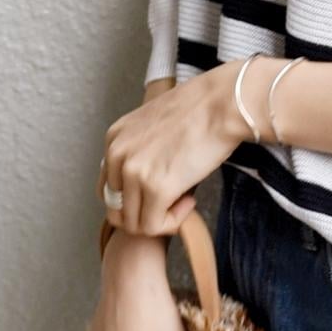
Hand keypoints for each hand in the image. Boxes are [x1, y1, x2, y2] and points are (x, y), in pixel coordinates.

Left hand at [97, 66, 245, 237]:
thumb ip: (141, 148)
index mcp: (114, 138)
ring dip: (159, 219)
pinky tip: (190, 201)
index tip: (160, 190)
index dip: (135, 197)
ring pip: (133, 223)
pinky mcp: (156, 188)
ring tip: (184, 199)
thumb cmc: (201, 108)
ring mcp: (134, 173)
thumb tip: (147, 178)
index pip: (109, 187)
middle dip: (143, 213)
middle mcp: (117, 156)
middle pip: (116, 209)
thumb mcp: (155, 122)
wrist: (223, 104)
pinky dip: (173, 222)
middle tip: (171, 202)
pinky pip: (154, 226)